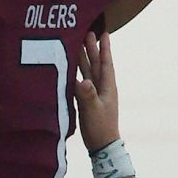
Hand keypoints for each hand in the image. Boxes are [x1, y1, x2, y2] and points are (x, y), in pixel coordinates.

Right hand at [73, 31, 121, 149]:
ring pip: (88, 71)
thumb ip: (88, 96)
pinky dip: (77, 73)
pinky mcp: (87, 100)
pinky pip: (81, 82)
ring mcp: (94, 94)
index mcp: (107, 87)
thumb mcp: (93, 111)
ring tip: (78, 44)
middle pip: (96, 63)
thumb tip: (83, 81)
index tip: (104, 32)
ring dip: (84, 58)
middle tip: (87, 31)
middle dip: (92, 48)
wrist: (102, 146)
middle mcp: (101, 87)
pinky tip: (70, 67)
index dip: (104, 48)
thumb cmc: (100, 128)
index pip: (105, 63)